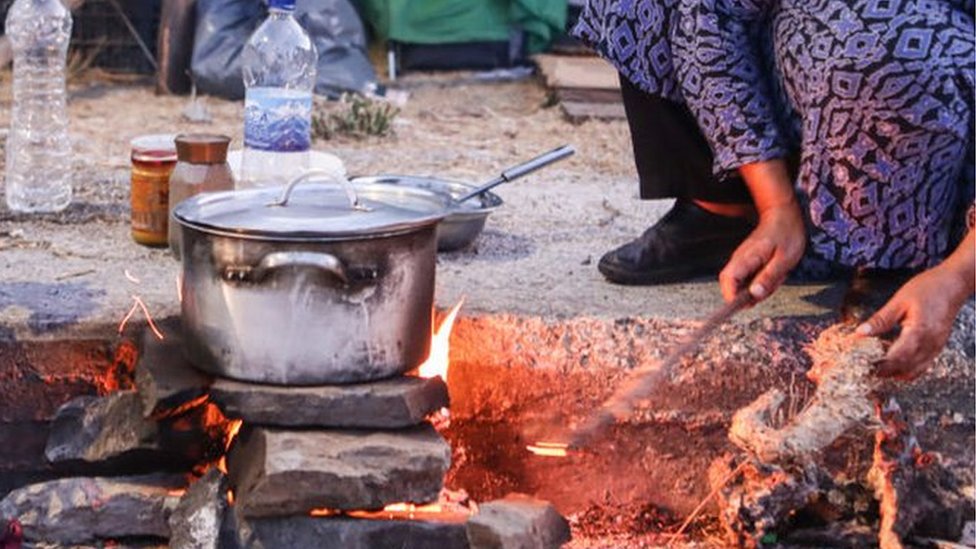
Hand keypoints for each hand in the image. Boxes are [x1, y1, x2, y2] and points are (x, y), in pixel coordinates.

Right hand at [719, 201, 805, 301]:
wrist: (782, 214)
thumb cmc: (786, 232)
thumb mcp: (785, 258)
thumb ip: (769, 276)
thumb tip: (754, 294)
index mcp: (746, 258)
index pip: (728, 280)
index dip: (731, 297)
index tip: (743, 305)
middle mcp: (739, 260)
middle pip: (730, 285)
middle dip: (747, 296)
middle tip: (768, 289)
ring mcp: (741, 261)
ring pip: (740, 284)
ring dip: (757, 289)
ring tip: (776, 276)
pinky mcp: (747, 262)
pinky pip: (748, 279)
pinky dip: (760, 282)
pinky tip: (774, 274)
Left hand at [857, 265, 970, 379]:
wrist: (952, 284)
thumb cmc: (928, 289)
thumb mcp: (899, 301)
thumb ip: (880, 320)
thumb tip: (860, 332)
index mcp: (920, 331)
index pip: (898, 357)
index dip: (881, 365)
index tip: (865, 367)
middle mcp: (931, 344)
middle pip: (905, 367)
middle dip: (885, 371)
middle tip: (866, 369)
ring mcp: (936, 347)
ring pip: (914, 371)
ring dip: (895, 373)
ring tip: (876, 367)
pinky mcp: (937, 347)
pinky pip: (922, 366)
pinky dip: (907, 369)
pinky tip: (893, 363)